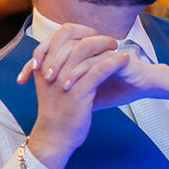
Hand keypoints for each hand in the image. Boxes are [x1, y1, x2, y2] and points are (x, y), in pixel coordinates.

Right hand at [18, 25, 127, 168]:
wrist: (55, 137)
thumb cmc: (57, 113)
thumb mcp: (52, 85)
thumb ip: (59, 67)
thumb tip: (74, 51)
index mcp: (44, 65)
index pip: (61, 34)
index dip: (79, 31)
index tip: (92, 36)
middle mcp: (51, 68)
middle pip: (74, 38)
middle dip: (95, 37)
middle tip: (110, 42)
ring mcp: (64, 79)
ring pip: (86, 50)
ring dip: (105, 45)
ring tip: (118, 48)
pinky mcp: (78, 91)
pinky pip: (99, 69)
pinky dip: (114, 61)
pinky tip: (125, 59)